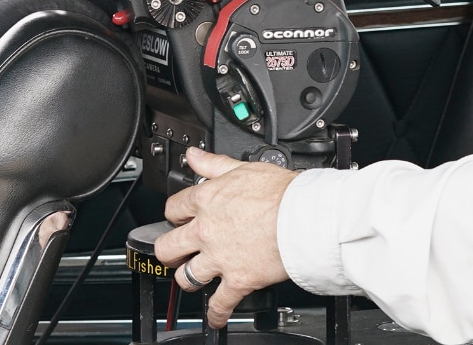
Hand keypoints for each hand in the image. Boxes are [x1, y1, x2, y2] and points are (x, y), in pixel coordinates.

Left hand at [154, 148, 297, 327]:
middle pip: (168, 247)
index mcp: (206, 201)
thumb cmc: (282, 193)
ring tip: (193, 279)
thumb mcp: (244, 168)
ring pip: (186, 277)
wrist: (304, 217)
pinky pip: (219, 303)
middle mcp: (206, 231)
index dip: (175, 214)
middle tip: (176, 252)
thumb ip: (214, 164)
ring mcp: (219, 258)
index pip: (173, 208)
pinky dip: (216, 313)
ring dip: (187, 280)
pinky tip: (215, 315)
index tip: (179, 218)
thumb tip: (194, 156)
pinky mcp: (237, 280)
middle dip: (169, 251)